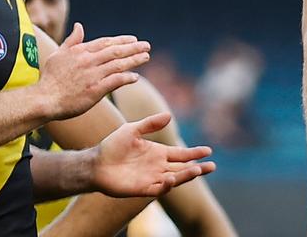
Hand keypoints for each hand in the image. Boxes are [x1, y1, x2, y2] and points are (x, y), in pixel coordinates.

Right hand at [37, 23, 150, 119]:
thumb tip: (79, 26)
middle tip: (147, 46)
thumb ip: (71, 41)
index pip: (106, 42)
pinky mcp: (95, 90)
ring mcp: (93, 75)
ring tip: (146, 57)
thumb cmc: (49, 78)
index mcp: (80, 51)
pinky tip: (135, 77)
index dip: (121, 40)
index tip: (134, 39)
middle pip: (116, 51)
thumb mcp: (57, 55)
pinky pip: (116, 81)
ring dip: (135, 60)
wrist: (44, 100)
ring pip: (119, 64)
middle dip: (134, 47)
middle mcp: (88, 61)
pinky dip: (127, 78)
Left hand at [90, 113, 214, 196]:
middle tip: (212, 166)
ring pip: (175, 179)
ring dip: (186, 176)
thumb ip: (150, 124)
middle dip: (198, 168)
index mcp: (159, 153)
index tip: (208, 151)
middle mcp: (158, 167)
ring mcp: (151, 178)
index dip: (195, 153)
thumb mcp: (132, 130)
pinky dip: (167, 186)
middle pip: (183, 168)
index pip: (182, 154)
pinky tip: (171, 179)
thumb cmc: (112, 145)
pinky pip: (158, 190)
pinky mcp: (142, 189)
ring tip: (197, 170)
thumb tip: (169, 116)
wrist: (95, 163)